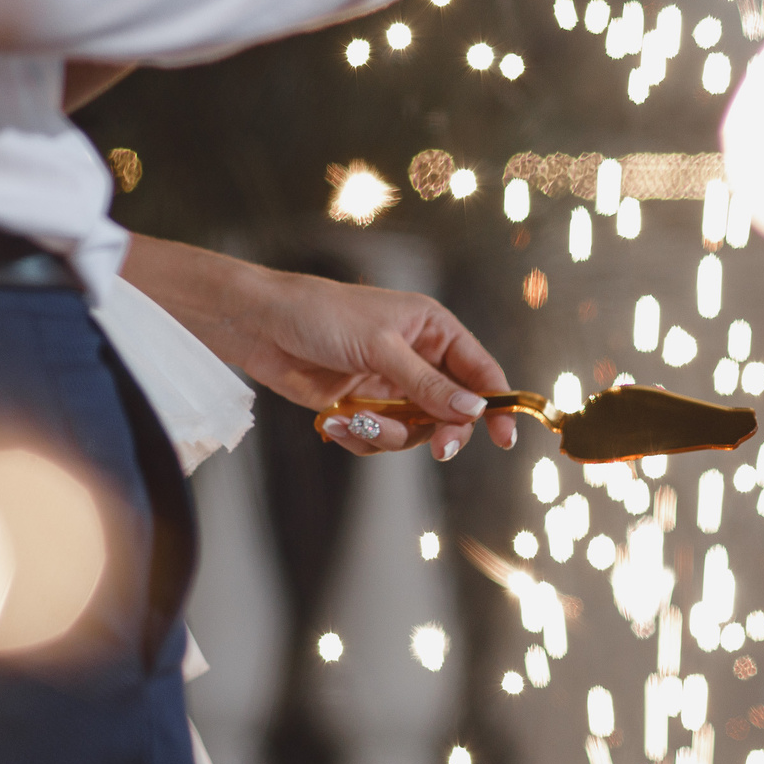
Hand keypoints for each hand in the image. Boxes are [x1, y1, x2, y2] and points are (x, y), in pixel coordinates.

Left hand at [122, 236, 516, 459]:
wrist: (259, 325)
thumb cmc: (321, 315)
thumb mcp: (382, 348)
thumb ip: (429, 385)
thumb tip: (474, 410)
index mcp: (433, 330)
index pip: (481, 371)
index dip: (497, 405)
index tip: (504, 438)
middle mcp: (418, 359)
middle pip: (454, 411)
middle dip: (442, 430)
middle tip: (438, 447)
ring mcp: (390, 386)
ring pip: (416, 431)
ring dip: (391, 436)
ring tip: (359, 424)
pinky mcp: (363, 408)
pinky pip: (381, 439)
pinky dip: (362, 439)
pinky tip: (336, 425)